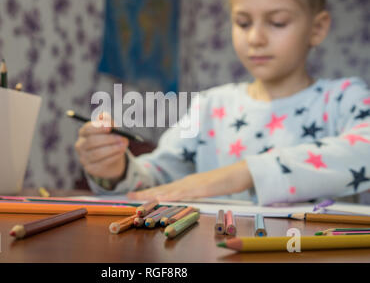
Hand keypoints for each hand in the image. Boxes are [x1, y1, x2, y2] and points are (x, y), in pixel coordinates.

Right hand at [75, 112, 128, 179]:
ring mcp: (84, 158)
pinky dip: (113, 157)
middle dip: (108, 139)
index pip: (88, 129)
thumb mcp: (110, 129)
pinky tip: (121, 153)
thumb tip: (103, 115)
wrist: (111, 159)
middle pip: (92, 141)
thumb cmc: (110, 140)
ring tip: (124, 145)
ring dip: (113, 149)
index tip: (110, 127)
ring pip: (97, 153)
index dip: (98, 127)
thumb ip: (107, 121)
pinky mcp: (90, 169)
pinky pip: (102, 163)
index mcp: (83, 133)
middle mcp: (80, 145)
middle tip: (122, 138)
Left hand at [127, 161, 252, 200]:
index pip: (165, 190)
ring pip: (171, 190)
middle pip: (163, 189)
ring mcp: (195, 183)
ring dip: (154, 194)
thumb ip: (195, 193)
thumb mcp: (207, 190)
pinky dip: (174, 196)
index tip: (134, 196)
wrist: (243, 171)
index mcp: (187, 183)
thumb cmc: (226, 181)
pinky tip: (164, 198)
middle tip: (127, 196)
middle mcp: (188, 182)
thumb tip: (183, 200)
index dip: (149, 193)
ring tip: (139, 198)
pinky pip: (187, 193)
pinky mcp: (205, 187)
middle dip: (145, 193)